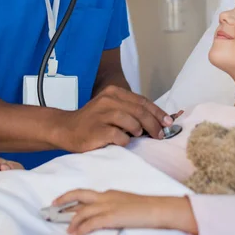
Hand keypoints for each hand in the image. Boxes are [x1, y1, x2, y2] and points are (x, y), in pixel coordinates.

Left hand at [52, 189, 198, 234]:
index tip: (60, 201)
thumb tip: (103, 215)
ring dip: (71, 220)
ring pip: (83, 210)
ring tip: (64, 228)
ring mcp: (108, 205)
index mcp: (109, 193)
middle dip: (64, 200)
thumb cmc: (144, 208)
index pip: (86, 194)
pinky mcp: (112, 216)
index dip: (71, 198)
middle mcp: (106, 196)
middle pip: (80, 195)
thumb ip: (113, 206)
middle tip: (53, 207)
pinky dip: (81, 228)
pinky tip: (75, 234)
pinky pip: (91, 222)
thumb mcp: (125, 203)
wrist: (156, 209)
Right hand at [53, 85, 173, 152]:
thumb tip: (158, 121)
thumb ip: (130, 111)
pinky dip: (125, 141)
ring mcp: (102, 114)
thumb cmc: (94, 121)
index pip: (142, 101)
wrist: (66, 129)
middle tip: (160, 135)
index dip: (157, 112)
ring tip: (138, 136)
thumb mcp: (111, 109)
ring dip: (139, 131)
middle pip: (140, 111)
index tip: (168, 122)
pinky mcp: (97, 130)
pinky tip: (123, 142)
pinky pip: (120, 136)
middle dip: (154, 124)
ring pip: (132, 122)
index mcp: (114, 92)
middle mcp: (108, 100)